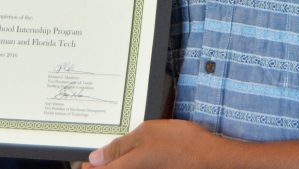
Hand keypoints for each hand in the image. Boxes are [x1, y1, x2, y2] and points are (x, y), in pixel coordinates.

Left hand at [87, 119, 225, 168]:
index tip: (86, 162)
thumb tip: (96, 158)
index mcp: (127, 168)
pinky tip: (138, 156)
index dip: (89, 167)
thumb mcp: (146, 133)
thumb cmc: (182, 144)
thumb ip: (119, 147)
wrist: (212, 159)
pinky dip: (133, 163)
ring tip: (120, 152)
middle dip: (103, 166)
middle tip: (101, 157)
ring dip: (119, 163)